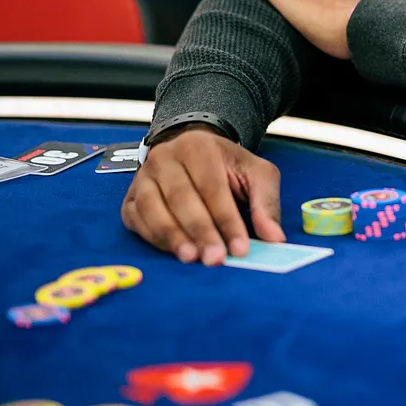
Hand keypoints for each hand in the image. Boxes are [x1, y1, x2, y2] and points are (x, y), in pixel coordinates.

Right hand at [121, 125, 284, 264]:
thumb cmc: (226, 166)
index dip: (226, 220)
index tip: (240, 248)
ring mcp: (143, 178)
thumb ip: (266, 202)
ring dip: (173, 237)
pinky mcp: (130, 198)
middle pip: (181, 198)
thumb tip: (274, 237)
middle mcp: (165, 158)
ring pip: (153, 209)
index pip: (212, 188)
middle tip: (215, 258)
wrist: (193, 151)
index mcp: (198, 147)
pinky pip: (137, 220)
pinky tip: (174, 251)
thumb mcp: (256, 172)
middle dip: (201, 231)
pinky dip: (155, 238)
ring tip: (192, 258)